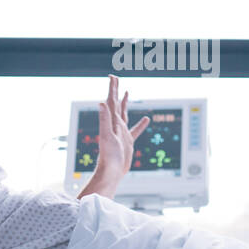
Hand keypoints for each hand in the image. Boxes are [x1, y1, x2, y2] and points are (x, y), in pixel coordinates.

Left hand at [79, 75, 148, 198]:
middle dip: (116, 91)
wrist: (112, 172)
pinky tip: (147, 120)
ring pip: (124, 114)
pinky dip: (140, 124)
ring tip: (127, 93)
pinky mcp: (127, 141)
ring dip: (125, 103)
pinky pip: (135, 130)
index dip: (112, 88)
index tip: (113, 76)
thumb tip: (101, 102)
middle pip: (116, 104)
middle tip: (116, 79)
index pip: (112, 100)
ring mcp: (121, 132)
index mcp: (111, 121)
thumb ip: (104, 119)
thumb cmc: (108, 156)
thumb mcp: (107, 135)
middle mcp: (116, 125)